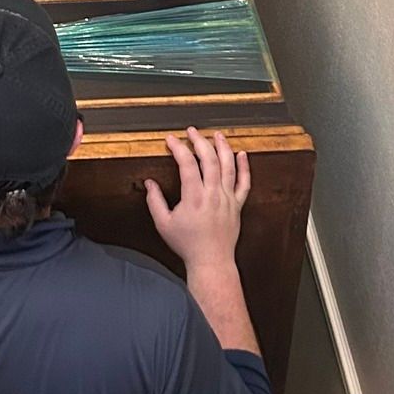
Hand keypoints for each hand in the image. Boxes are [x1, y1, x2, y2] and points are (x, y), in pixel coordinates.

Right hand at [145, 130, 249, 277]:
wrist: (211, 262)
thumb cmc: (187, 245)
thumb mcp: (163, 224)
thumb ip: (154, 201)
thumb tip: (149, 183)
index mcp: (194, 198)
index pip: (187, 164)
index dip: (179, 148)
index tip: (171, 140)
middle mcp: (213, 195)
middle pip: (209, 160)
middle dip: (200, 141)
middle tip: (192, 131)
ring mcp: (228, 199)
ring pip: (228, 166)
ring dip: (222, 147)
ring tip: (217, 135)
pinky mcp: (237, 205)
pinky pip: (244, 183)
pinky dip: (244, 167)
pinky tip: (241, 154)